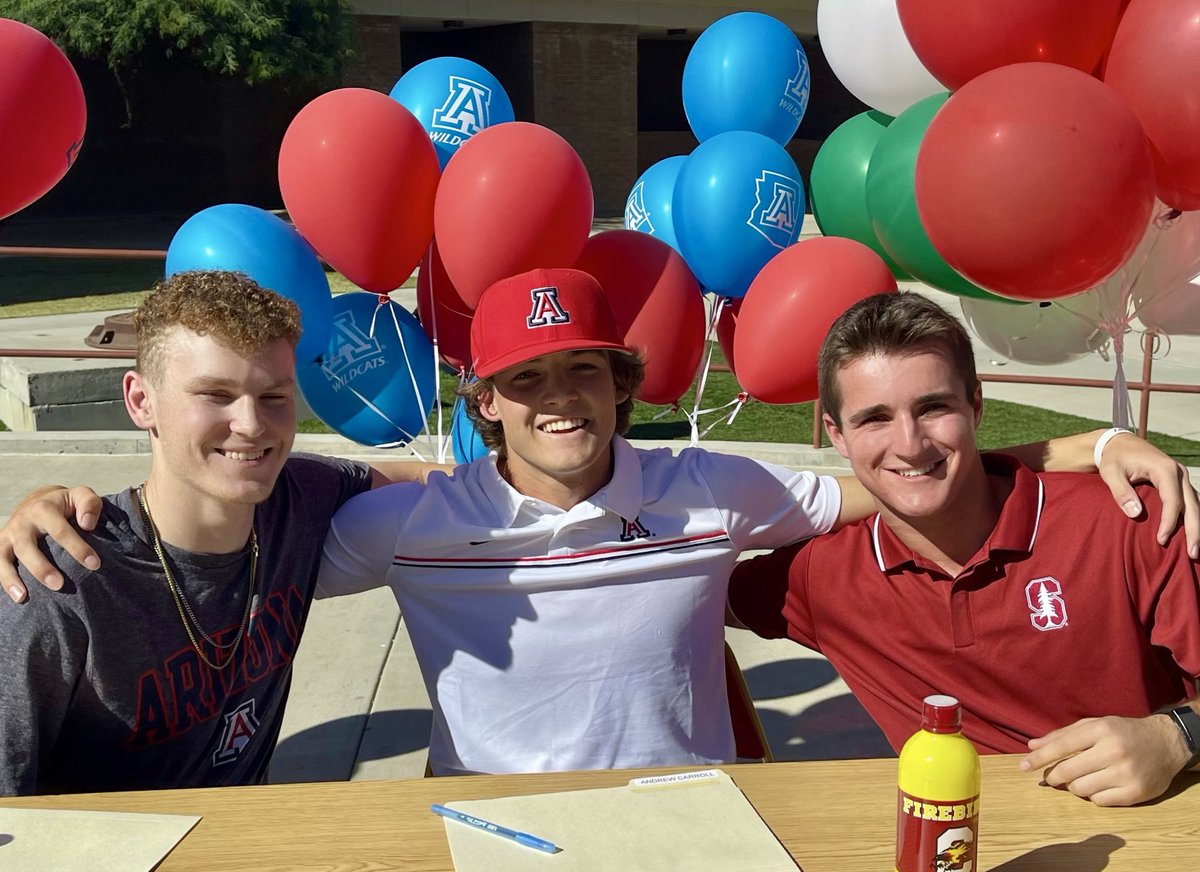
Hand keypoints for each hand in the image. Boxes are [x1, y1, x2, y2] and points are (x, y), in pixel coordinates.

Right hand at [1, 485, 102, 603]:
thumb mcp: (81, 496)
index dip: (78, 548)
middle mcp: (23, 522)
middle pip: (27, 546)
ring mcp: (9, 534)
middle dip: (42, 568)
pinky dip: (4, 580)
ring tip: (23, 596)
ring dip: (12, 578)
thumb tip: (88, 524)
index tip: (94, 565)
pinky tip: (17, 597)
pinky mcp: (0, 545)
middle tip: (60, 585)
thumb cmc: (67, 504)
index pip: (61, 531)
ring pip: (4, 557)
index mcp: (44, 509)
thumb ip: (89, 504)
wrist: (38, 500)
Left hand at [1020, 714, 1189, 806]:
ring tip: (1081, 778)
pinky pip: (1099, 802)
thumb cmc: (1123, 733)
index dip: (1039, 758)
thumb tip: (1032, 746)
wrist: (1166, 743)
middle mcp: (1114, 751)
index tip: (1023, 767)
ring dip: (1074, 786)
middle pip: (1068, 771)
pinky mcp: (1136, 793)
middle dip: (1054, 776)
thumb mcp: (1094, 725)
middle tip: (1051, 777)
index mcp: (1101, 730)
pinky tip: (1099, 785)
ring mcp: (1126, 774)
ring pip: (1081, 789)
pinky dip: (1093, 796)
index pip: (1061, 746)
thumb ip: (1062, 735)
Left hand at [1097, 433, 1199, 557]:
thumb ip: (1121, 491)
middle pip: (1192, 505)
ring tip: (1195, 550)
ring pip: (1196, 504)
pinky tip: (1191, 533)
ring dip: (1196, 526)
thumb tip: (1136, 513)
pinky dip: (1192, 517)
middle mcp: (1179, 472)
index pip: (1173, 500)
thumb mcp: (1110, 472)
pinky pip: (1191, 502)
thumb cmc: (1113, 458)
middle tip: (1193, 554)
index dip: (1169, 522)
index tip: (1160, 540)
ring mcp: (1181, 477)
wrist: (1118, 443)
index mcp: (1164, 469)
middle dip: (1194, 530)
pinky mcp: (1179, 482)